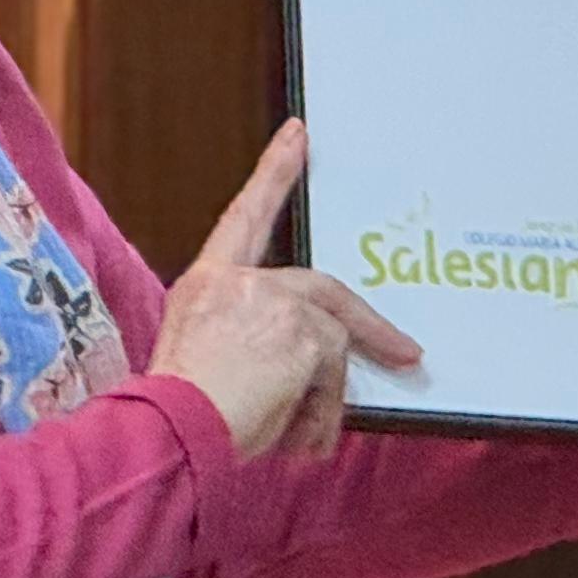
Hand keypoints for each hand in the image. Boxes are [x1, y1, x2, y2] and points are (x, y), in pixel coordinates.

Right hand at [148, 120, 423, 460]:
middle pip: (322, 291)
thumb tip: (301, 365)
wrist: (169, 430)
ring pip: (331, 346)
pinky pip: (334, 377)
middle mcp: (240, 283)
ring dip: (324, 398)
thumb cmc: (174, 414)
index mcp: (205, 285)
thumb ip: (249, 342)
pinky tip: (299, 440)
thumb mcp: (200, 360)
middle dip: (370, 326)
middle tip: (408, 352)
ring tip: (299, 438)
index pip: (244, 218)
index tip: (299, 137)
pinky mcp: (305, 333)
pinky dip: (322, 414)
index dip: (273, 175)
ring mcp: (275, 302)